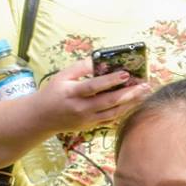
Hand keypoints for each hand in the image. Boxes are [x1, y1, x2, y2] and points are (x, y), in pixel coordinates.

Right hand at [34, 58, 149, 132]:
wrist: (41, 118)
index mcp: (72, 93)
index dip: (110, 80)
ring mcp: (87, 119)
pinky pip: (110, 120)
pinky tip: (133, 104)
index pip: (93, 86)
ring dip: (130, 103)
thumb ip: (80, 67)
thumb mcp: (62, 76)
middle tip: (144, 85)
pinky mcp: (90, 126)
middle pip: (108, 101)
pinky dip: (123, 112)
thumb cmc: (52, 93)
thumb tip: (99, 59)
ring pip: (113, 113)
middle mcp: (81, 108)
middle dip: (128, 93)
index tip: (125, 74)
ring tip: (143, 94)